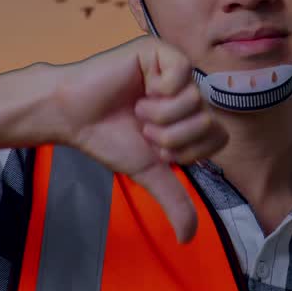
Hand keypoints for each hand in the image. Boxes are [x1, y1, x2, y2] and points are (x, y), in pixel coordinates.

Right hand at [50, 35, 228, 242]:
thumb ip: (174, 200)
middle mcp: (187, 92)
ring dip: (160, 116)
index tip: (158, 149)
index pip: (219, 137)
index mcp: (189, 116)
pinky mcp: (159, 52)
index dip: (189, 151)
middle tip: (144, 129)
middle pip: (208, 120)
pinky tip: (139, 89)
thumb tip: (188, 238)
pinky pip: (182, 74)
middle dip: (171, 137)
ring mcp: (175, 70)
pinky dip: (158, 91)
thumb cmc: (107, 137)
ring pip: (194, 100)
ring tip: (137, 109)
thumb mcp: (148, 171)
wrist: (73, 116)